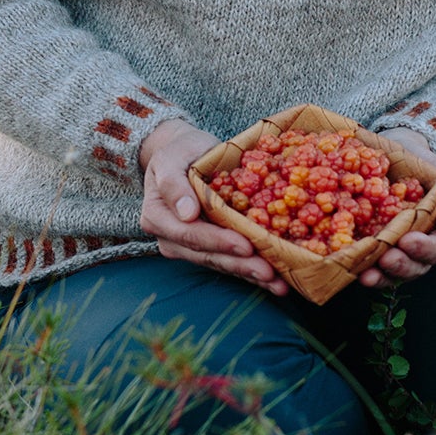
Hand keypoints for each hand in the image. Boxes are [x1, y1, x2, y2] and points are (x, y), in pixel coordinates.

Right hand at [138, 119, 289, 296]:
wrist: (185, 153)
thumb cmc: (180, 152)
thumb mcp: (171, 157)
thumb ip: (173, 184)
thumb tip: (187, 214)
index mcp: (157, 216)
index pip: (190, 234)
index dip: (218, 241)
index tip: (245, 245)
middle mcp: (170, 238)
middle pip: (208, 255)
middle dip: (240, 265)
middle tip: (269, 272)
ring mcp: (189, 247)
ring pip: (221, 263)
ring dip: (250, 274)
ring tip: (278, 283)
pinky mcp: (207, 249)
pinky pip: (229, 261)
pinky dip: (251, 271)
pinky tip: (275, 280)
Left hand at [357, 130, 435, 287]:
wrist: (395, 149)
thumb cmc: (423, 164)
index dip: (425, 248)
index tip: (407, 240)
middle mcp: (420, 247)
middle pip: (416, 266)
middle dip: (402, 265)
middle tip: (387, 258)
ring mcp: (397, 250)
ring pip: (394, 273)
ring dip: (383, 276)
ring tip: (368, 273)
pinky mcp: (375, 248)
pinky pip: (373, 266)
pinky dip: (365, 271)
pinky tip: (356, 272)